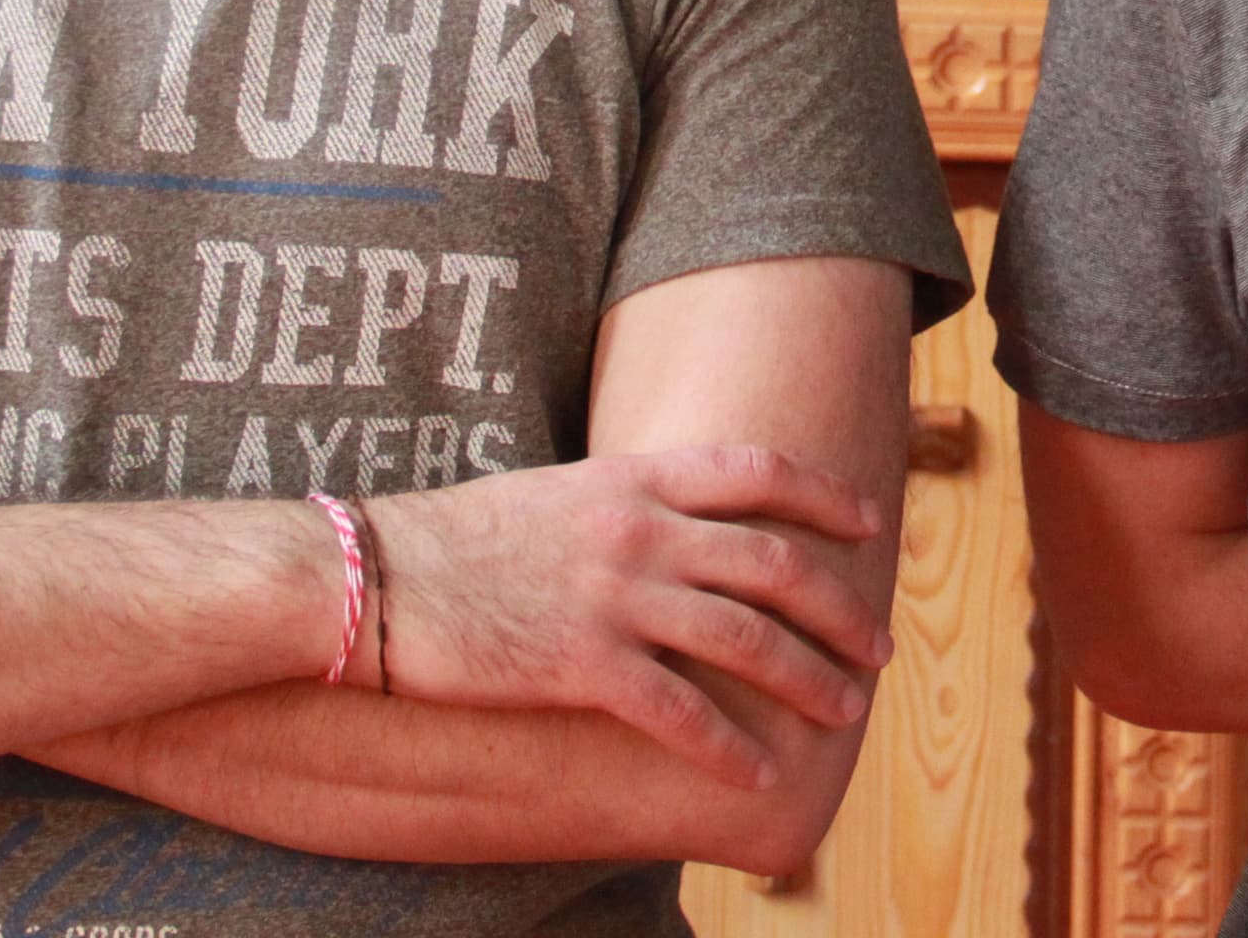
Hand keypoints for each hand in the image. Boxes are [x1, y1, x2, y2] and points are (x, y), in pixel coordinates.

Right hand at [373, 448, 890, 786]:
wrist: (368, 579)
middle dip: (839, 607)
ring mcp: (616, 596)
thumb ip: (620, 504)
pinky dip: (730, 748)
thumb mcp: (552, 494)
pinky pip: (681, 712)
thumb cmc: (451, 540)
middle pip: (775, 563)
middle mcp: (640, 530)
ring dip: (809, 678)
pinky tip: (759, 776)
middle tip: (880, 644)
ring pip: (747, 638)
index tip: (869, 520)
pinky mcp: (583, 664)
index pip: (758, 470)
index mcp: (633, 476)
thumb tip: (670, 526)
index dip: (824, 495)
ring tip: (846, 711)